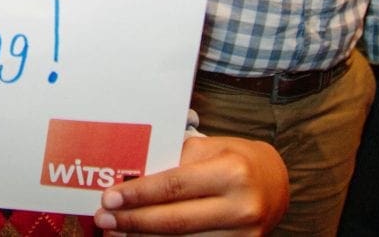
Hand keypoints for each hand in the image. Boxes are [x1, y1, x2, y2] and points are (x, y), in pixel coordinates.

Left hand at [93, 135, 288, 234]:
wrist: (274, 184)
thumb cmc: (235, 160)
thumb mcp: (208, 149)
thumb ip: (174, 162)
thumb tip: (131, 179)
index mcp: (232, 172)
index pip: (175, 186)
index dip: (139, 194)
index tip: (110, 198)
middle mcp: (240, 207)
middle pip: (175, 220)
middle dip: (134, 221)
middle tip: (104, 218)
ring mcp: (242, 235)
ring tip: (116, 232)